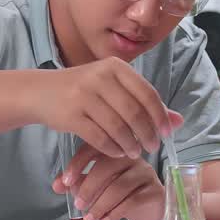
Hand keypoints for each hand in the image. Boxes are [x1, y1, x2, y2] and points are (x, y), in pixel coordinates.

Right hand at [37, 57, 182, 158]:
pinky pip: (99, 138)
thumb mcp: (114, 88)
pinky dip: (112, 148)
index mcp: (115, 67)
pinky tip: (118, 152)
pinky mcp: (71, 116)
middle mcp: (99, 77)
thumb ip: (144, 103)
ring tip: (135, 152)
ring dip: (130, 144)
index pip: (147, 93)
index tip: (167, 133)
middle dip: (147, 134)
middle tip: (153, 147)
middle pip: (134, 112)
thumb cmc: (84, 90)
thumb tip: (178, 121)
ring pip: (118, 127)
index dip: (160, 116)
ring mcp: (83, 96)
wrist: (41, 92)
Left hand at [52, 143, 163, 219]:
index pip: (94, 148)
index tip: (66, 181)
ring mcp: (145, 173)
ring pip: (118, 187)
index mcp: (115, 150)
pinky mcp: (154, 191)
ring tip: (89, 219)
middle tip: (78, 205)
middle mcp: (132, 157)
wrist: (151, 209)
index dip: (78, 163)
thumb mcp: (98, 187)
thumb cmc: (123, 193)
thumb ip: (77, 183)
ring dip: (100, 205)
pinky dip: (114, 213)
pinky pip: (132, 201)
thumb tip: (57, 185)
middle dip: (88, 188)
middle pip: (106, 167)